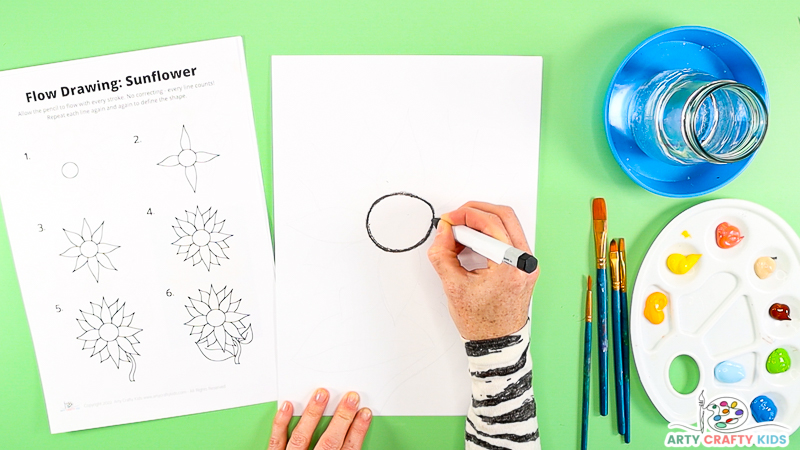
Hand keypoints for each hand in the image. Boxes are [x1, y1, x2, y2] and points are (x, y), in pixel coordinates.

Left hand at [268, 388, 371, 449]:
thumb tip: (353, 435)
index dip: (358, 431)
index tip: (364, 414)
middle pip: (329, 442)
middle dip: (342, 418)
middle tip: (350, 398)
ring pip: (302, 437)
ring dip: (313, 414)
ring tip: (321, 394)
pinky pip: (276, 441)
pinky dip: (281, 423)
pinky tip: (287, 406)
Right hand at [427, 201, 538, 339]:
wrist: (498, 343)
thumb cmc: (481, 323)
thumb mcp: (453, 286)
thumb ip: (442, 254)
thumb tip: (443, 231)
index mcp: (511, 266)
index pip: (490, 224)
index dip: (464, 216)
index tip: (448, 220)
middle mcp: (525, 261)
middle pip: (503, 216)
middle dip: (474, 212)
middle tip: (454, 219)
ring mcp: (528, 262)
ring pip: (507, 223)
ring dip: (481, 221)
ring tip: (460, 234)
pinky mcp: (525, 264)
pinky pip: (508, 237)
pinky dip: (488, 233)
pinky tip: (471, 242)